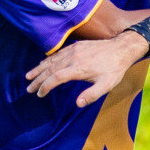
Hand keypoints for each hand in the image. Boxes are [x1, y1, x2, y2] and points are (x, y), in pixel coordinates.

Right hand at [25, 29, 147, 104]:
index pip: (56, 78)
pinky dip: (47, 59)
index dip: (45, 86)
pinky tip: (43, 63)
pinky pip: (58, 53)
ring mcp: (73, 50)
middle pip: (49, 69)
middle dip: (37, 79)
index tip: (39, 94)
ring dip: (39, 69)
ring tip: (28, 76)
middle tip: (28, 88)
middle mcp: (73, 58)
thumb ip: (91, 95)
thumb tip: (77, 103)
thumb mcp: (106, 85)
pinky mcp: (76, 46)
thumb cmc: (114, 69)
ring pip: (51, 60)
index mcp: (78, 69)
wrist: (121, 48)